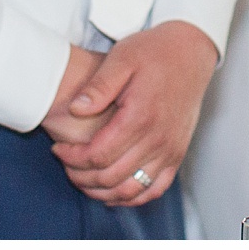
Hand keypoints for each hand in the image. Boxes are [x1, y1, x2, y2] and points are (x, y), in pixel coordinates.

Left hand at [50, 21, 218, 204]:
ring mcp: (171, 150)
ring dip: (102, 191)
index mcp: (140, 116)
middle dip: (81, 176)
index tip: (57, 149)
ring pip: (131, 189)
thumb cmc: (152, 52)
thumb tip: (76, 109)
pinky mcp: (177, 155)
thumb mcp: (121, 58)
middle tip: (65, 164)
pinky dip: (131, 196)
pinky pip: (154, 189)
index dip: (72, 158)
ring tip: (83, 178)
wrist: (190, 53)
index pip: (98, 154)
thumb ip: (98, 86)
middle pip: (111, 176)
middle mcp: (158, 139)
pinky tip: (112, 189)